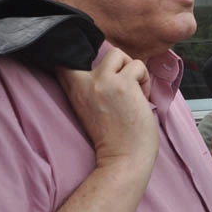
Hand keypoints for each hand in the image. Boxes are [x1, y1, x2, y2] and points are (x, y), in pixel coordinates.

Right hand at [56, 47, 157, 176]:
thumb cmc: (112, 137)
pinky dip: (145, 80)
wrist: (122, 160)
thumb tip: (113, 62)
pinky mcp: (123, 85)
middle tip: (124, 89)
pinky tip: (142, 100)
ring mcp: (102, 81)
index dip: (83, 52)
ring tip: (134, 95)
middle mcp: (83, 81)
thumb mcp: (90, 106)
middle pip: (104, 52)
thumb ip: (92, 85)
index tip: (99, 69)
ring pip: (120, 54)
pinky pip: (139, 66)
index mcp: (72, 88)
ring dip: (133, 72)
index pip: (67, 56)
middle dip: (119, 66)